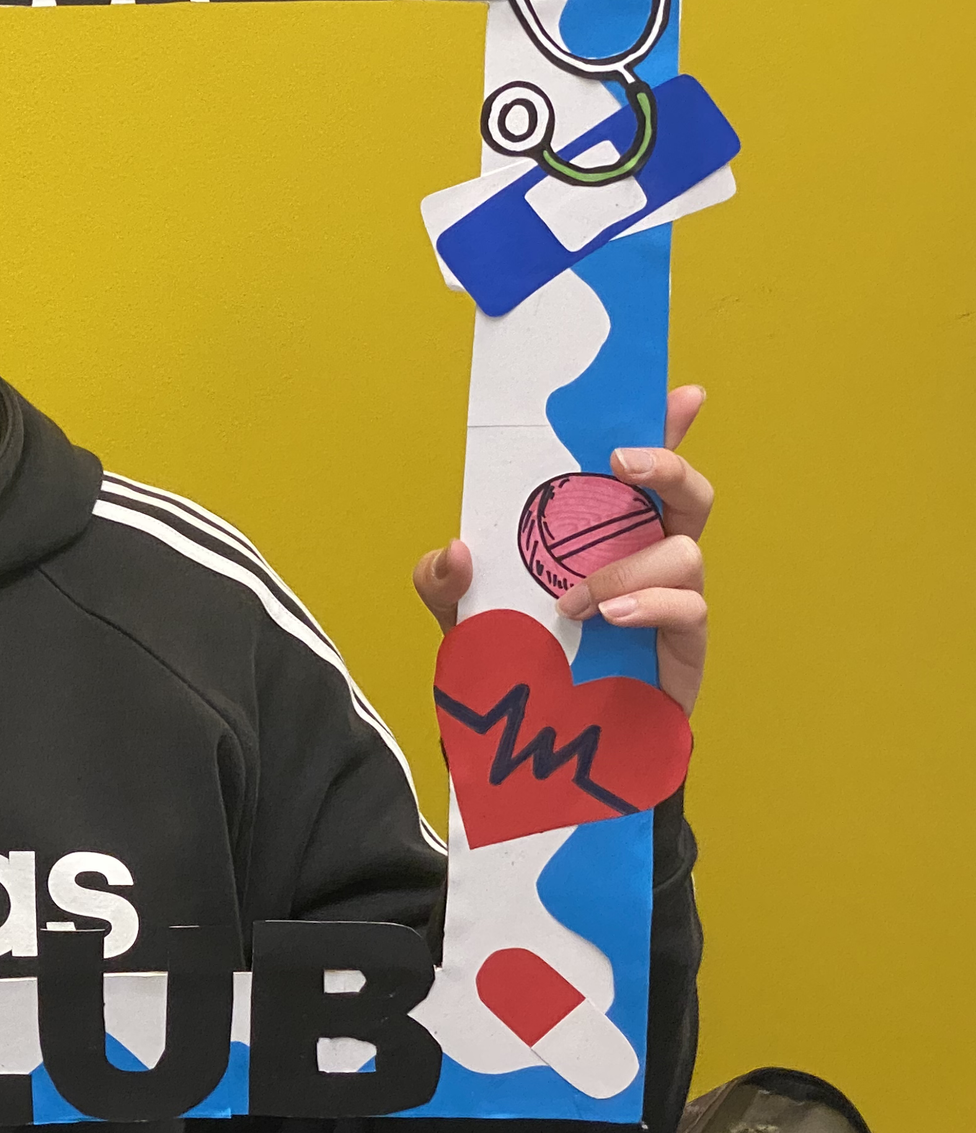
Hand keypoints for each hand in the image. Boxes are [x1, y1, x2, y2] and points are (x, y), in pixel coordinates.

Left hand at [412, 385, 711, 714]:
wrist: (537, 738)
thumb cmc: (514, 658)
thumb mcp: (458, 612)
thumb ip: (442, 578)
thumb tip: (455, 551)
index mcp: (602, 531)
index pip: (640, 472)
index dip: (665, 428)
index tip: (681, 394)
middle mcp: (645, 555)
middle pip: (689, 494)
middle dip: (666, 467)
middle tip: (619, 463)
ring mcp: (671, 599)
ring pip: (685, 551)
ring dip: (626, 565)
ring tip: (575, 600)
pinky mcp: (683, 645)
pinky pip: (690, 608)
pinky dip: (649, 605)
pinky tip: (611, 617)